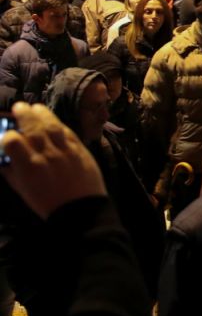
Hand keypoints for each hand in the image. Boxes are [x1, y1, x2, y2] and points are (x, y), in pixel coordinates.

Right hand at [0, 102, 106, 218]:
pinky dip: (58, 123)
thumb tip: (2, 158)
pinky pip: (67, 131)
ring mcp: (65, 150)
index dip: (7, 135)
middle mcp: (46, 154)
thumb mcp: (22, 189)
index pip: (13, 141)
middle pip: (33, 127)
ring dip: (42, 113)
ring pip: (52, 125)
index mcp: (29, 166)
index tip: (7, 136)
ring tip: (34, 107)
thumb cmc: (46, 203)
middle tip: (19, 106)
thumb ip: (11, 171)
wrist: (80, 209)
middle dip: (24, 114)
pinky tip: (52, 120)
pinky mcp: (80, 149)